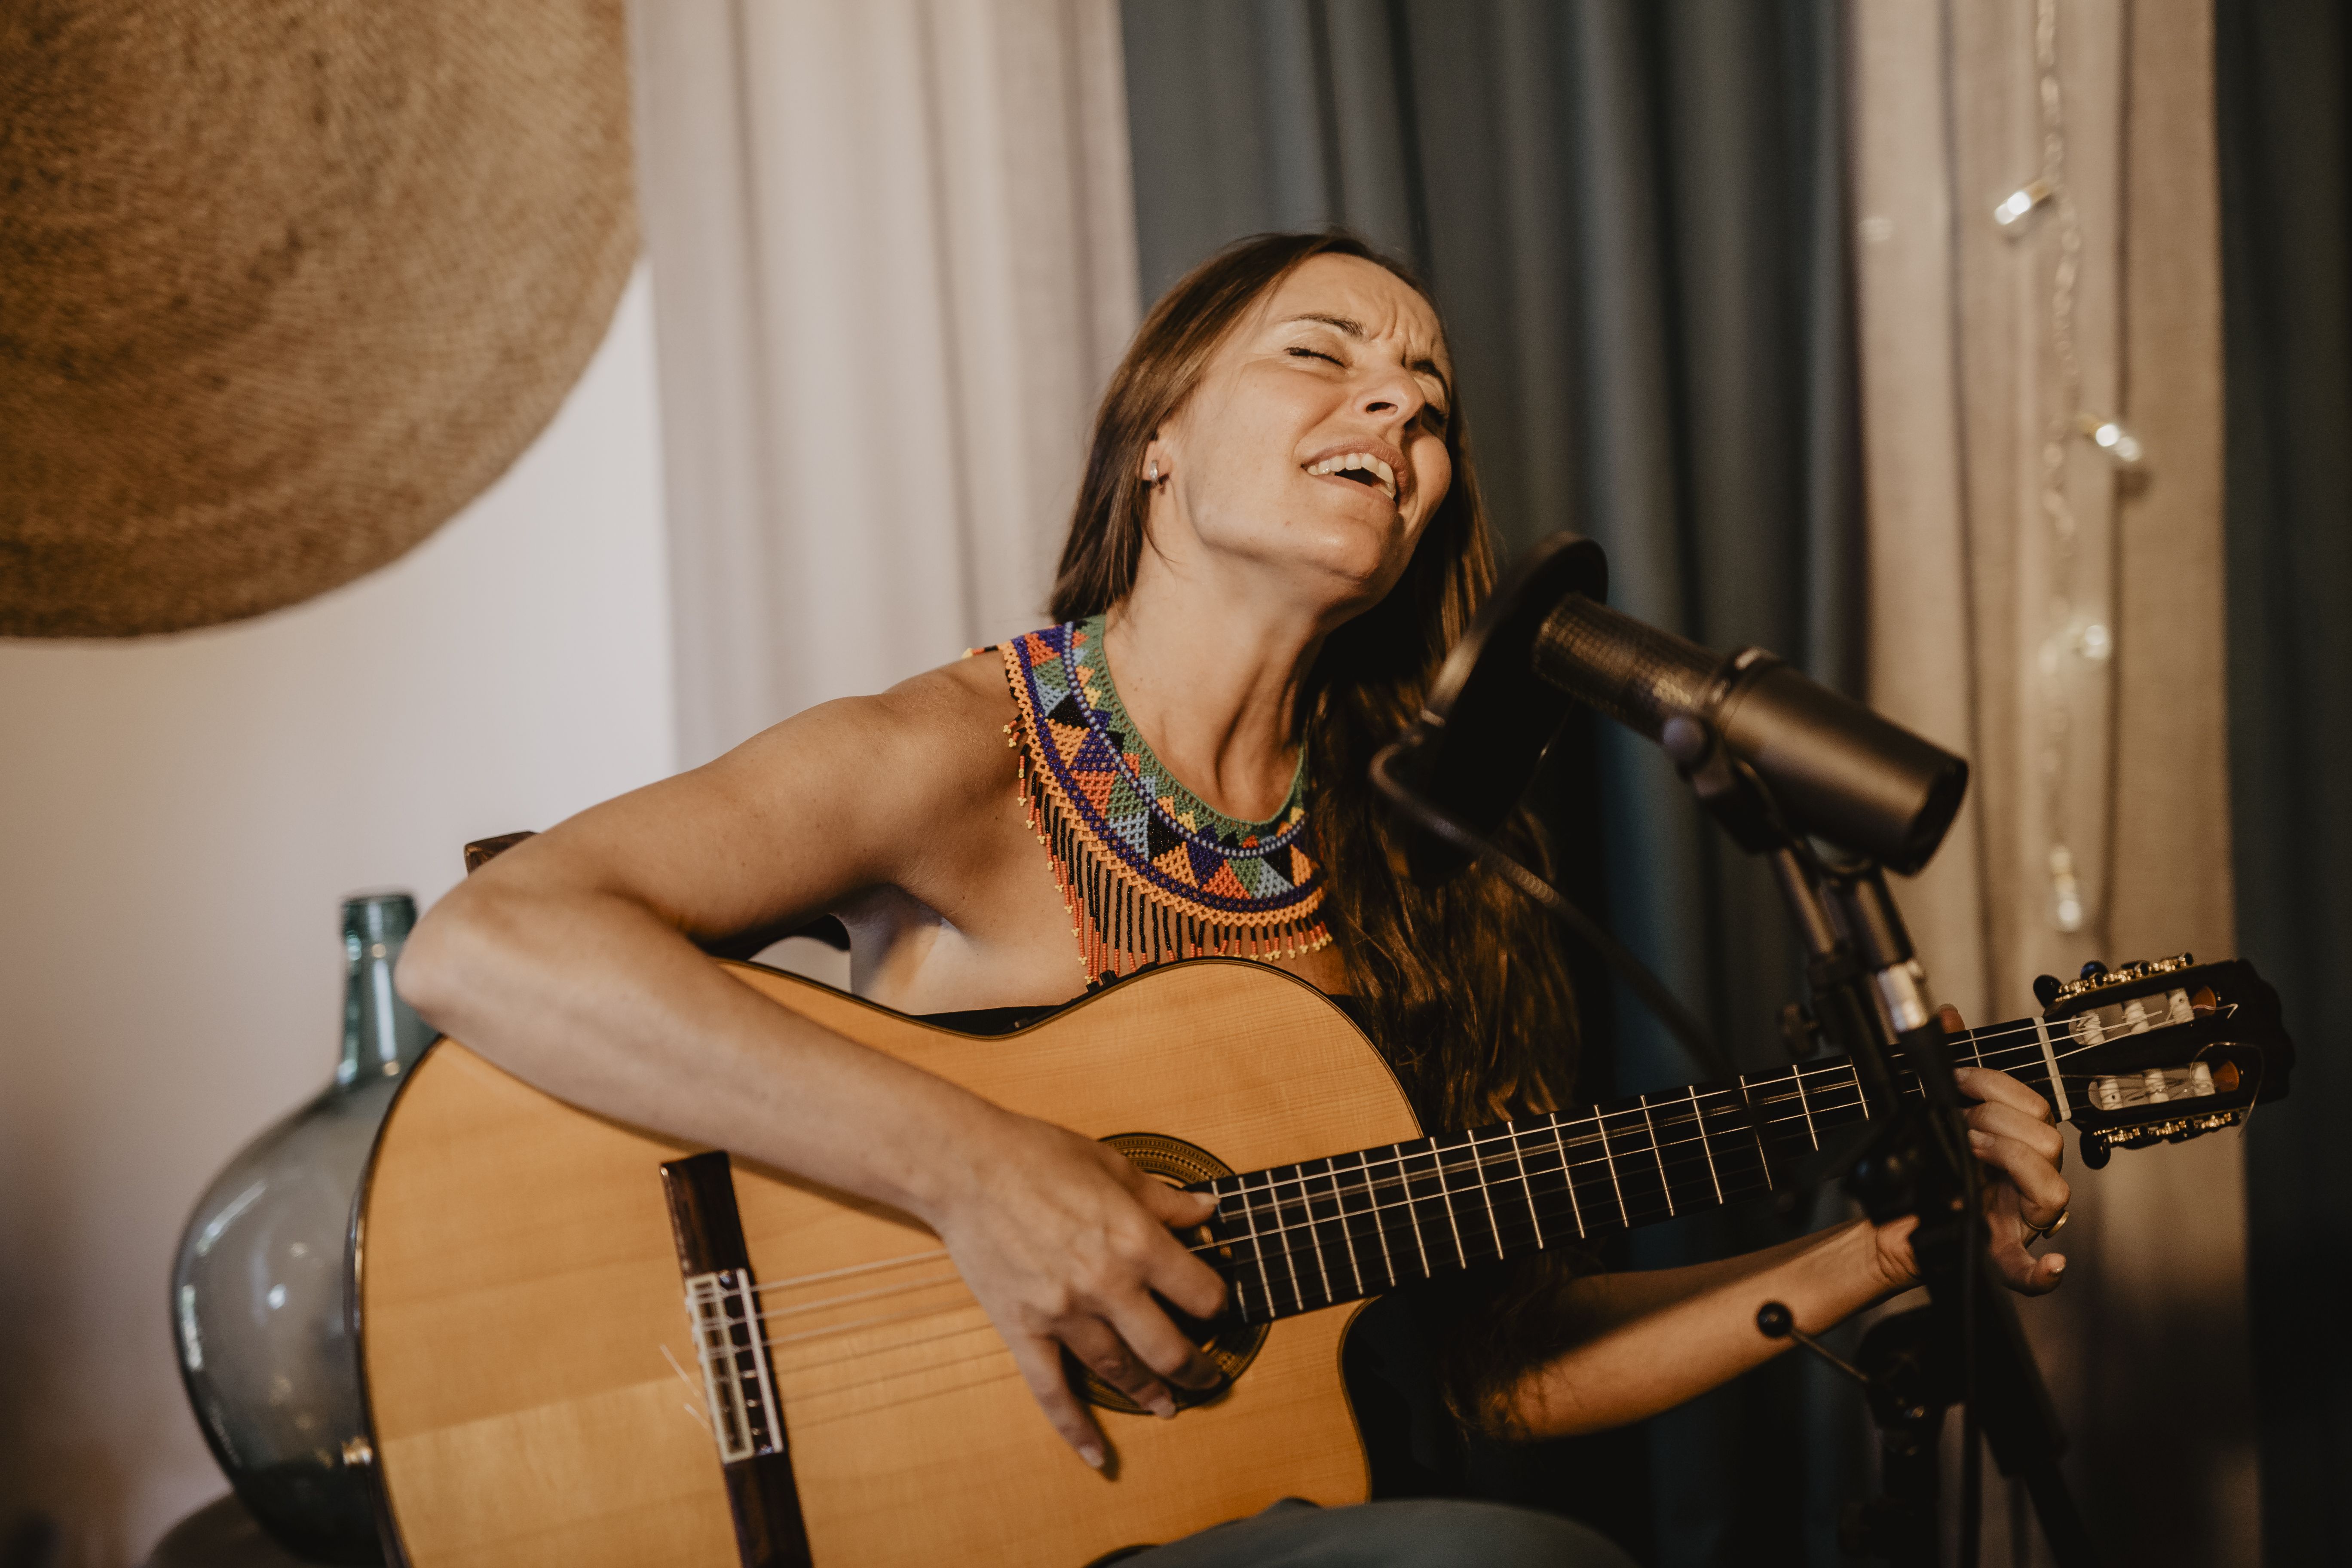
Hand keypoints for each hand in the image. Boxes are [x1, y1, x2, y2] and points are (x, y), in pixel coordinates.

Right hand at [925, 1110, 1227, 1468]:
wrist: (963, 1166)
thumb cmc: (1037, 1155)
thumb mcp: (1113, 1167)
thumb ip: (1164, 1199)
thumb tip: (1208, 1211)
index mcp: (1136, 1241)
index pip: (1201, 1293)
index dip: (1219, 1305)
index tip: (1219, 1309)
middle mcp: (1106, 1285)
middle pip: (1169, 1348)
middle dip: (1197, 1369)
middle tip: (1209, 1377)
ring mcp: (1064, 1313)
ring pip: (1119, 1371)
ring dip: (1150, 1393)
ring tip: (1168, 1405)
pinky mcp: (1024, 1329)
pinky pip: (1053, 1392)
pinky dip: (1076, 1429)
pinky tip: (1097, 1456)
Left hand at [1867, 1003, 2071, 1296]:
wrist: (1902, 1212)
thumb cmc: (1933, 1160)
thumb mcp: (1939, 1110)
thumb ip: (1950, 1063)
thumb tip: (1949, 1015)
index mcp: (2021, 1143)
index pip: (2036, 1107)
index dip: (1999, 1088)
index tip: (1961, 1082)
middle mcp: (2032, 1180)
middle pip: (2049, 1141)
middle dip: (1998, 1121)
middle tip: (1960, 1122)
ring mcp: (2023, 1219)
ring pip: (2054, 1191)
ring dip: (2009, 1162)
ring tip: (1970, 1153)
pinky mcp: (2002, 1256)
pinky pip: (2033, 1270)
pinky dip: (2043, 1271)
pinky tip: (2048, 1267)